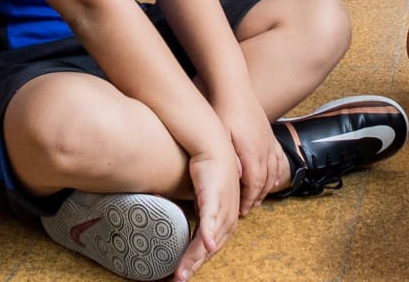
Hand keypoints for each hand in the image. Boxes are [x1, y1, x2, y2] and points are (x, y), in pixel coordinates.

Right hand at [175, 146, 241, 280]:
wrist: (211, 141)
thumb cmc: (207, 167)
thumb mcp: (205, 194)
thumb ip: (200, 209)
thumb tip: (186, 218)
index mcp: (227, 213)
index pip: (215, 243)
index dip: (200, 259)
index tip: (186, 272)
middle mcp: (229, 211)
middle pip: (212, 246)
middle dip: (195, 264)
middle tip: (180, 279)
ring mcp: (223, 204)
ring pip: (210, 237)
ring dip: (195, 256)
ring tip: (181, 273)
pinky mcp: (214, 194)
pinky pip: (211, 218)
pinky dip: (209, 233)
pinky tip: (207, 245)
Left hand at [217, 98, 288, 215]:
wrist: (234, 90)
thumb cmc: (223, 113)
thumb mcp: (220, 135)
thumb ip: (230, 157)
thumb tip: (239, 177)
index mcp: (252, 151)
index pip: (254, 183)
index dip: (249, 199)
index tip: (242, 211)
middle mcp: (264, 148)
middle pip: (265, 180)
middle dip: (256, 197)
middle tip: (247, 209)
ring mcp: (268, 141)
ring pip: (273, 170)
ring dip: (266, 187)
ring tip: (258, 198)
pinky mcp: (269, 134)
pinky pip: (278, 157)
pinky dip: (277, 171)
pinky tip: (274, 177)